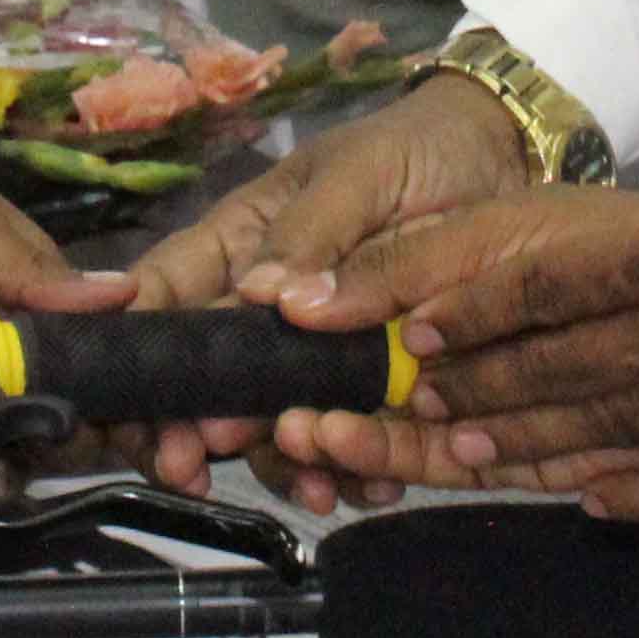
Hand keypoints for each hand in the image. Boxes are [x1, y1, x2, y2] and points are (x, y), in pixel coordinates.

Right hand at [121, 79, 532, 506]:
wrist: (506, 164)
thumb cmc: (415, 151)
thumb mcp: (360, 175)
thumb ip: (311, 232)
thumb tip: (259, 296)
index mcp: (241, 245)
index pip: (167, 295)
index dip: (139, 346)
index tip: (132, 398)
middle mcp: (266, 310)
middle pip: (208, 377)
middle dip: (192, 429)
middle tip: (191, 467)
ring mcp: (319, 353)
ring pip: (274, 420)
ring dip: (281, 462)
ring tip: (311, 486)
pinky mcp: (375, 385)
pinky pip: (348, 437)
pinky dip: (354, 467)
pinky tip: (374, 483)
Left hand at [286, 59, 638, 515]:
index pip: (544, 285)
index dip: (468, 308)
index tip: (410, 327)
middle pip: (554, 370)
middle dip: (470, 390)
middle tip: (408, 404)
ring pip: (603, 433)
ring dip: (524, 447)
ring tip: (460, 459)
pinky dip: (630, 492)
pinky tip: (587, 498)